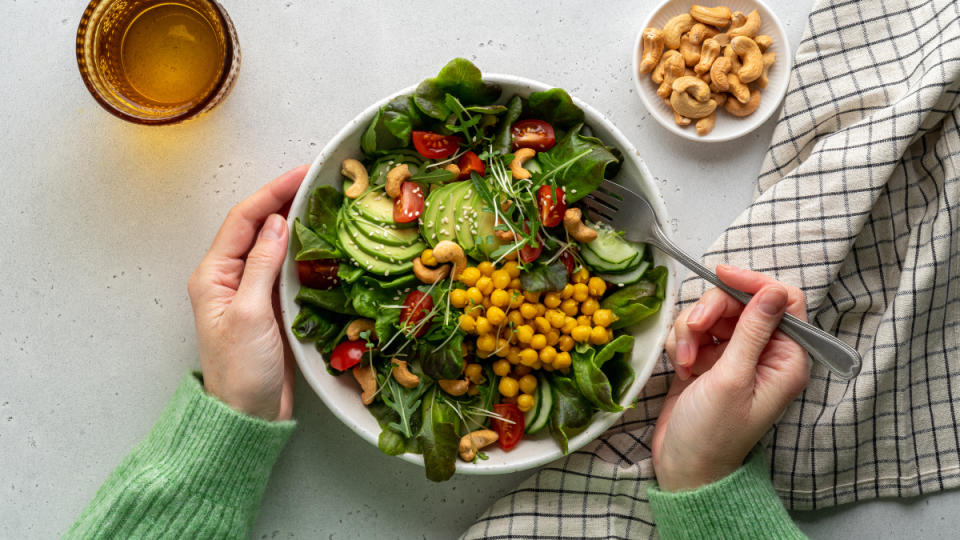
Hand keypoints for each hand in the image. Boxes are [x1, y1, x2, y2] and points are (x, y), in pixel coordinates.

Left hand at [187, 166, 308, 420]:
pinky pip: (285, 269)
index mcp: (213, 274)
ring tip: (324, 204)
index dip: (273, 192)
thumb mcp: (249, 313)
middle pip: (258, 227)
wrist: (247, 415)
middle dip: (285, 200)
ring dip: (296, 223)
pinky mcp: (269, 307)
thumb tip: (278, 222)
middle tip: (318, 182)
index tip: (302, 174)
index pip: (244, 220)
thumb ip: (261, 265)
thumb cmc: (241, 370)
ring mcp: (250, 292)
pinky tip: (322, 243)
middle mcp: (228, 277)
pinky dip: (303, 251)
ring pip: (273, 246)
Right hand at [651, 265, 809, 491]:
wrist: (683, 468)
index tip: (721, 276)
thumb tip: (773, 290)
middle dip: (712, 311)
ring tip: (685, 360)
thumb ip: (752, 331)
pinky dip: (683, 341)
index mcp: (787, 359)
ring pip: (713, 313)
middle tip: (695, 332)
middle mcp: (764, 353)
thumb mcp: (733, 379)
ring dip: (692, 329)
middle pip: (741, 302)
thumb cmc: (713, 434)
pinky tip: (681, 366)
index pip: (783, 300)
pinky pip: (695, 329)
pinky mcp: (709, 359)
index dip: (753, 284)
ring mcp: (735, 355)